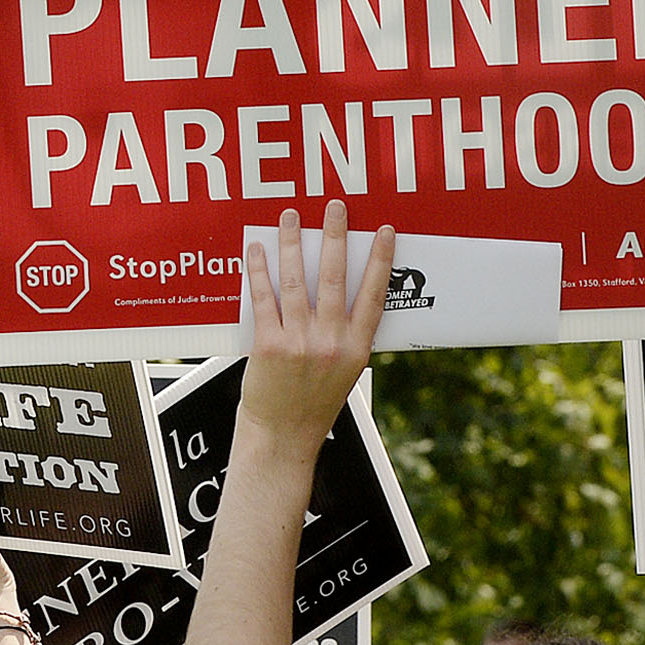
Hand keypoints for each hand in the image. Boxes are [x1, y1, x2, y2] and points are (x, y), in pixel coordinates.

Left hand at [239, 201, 390, 448]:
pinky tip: (258, 250)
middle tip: (335, 208)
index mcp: (356, 348)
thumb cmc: (311, 405)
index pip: (374, 295)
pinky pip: (264, 298)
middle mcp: (330, 342)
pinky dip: (260, 270)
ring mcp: (299, 342)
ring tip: (290, 217)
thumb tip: (343, 294)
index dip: (381, 261)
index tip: (385, 232)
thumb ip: (346, 336)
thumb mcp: (345, 373)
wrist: (282, 437)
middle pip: (335, 278)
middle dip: (335, 237)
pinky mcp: (269, 345)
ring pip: (297, 280)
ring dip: (293, 243)